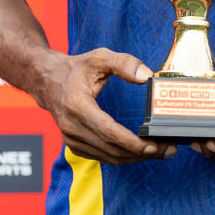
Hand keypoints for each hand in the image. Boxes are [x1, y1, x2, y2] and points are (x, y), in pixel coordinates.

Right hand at [36, 48, 175, 164]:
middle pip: (112, 149)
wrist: (46, 80)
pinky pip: (102, 157)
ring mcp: (72, 139)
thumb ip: (124, 63)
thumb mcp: (99, 57)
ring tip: (160, 152)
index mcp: (78, 107)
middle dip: (142, 153)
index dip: (133, 143)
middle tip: (168, 149)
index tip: (155, 146)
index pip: (109, 132)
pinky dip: (123, 157)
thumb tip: (146, 76)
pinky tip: (140, 151)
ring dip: (135, 157)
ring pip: (109, 157)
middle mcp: (72, 127)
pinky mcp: (75, 145)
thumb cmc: (75, 68)